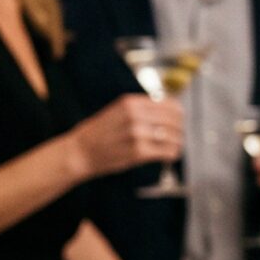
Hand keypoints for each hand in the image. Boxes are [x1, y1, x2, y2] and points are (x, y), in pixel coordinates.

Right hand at [70, 94, 185, 178]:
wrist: (80, 151)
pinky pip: (168, 152)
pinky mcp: (139, 152)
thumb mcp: (118, 110)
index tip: (178, 121)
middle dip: (178, 130)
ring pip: (174, 137)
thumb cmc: (99, 133)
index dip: (178, 114)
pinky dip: (172, 155)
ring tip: (173, 148)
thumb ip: (141, 109)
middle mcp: (136, 115)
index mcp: (132, 102)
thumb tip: (169, 110)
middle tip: (176, 137)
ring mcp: (138, 134)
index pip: (170, 105)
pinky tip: (168, 156)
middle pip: (174, 121)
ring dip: (177, 143)